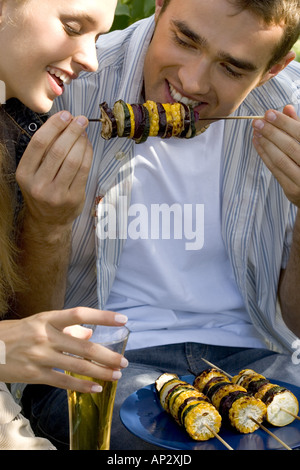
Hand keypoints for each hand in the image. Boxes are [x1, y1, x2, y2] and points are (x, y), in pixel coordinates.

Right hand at [0, 308, 128, 392]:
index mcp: (48, 318)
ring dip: (100, 372)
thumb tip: (91, 332)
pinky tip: (96, 388)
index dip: (103, 316)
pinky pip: (63, 382)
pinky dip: (82, 386)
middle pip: (84, 346)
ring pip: (77, 365)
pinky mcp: (34, 375)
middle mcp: (45, 336)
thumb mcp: (40, 322)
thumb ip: (67, 326)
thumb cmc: (17, 333)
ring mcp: (40, 356)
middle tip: (124, 361)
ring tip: (116, 375)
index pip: (80, 314)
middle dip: (107, 355)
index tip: (123, 320)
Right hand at [16, 111, 92, 233]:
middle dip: (71, 130)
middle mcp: (38, 185)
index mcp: (24, 174)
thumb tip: (63, 123)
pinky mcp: (73, 198)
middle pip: (58, 150)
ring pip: (73, 159)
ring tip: (84, 131)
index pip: (39, 143)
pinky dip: (87, 154)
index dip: (54, 126)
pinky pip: (83, 170)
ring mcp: (56, 193)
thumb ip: (43, 152)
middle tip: (80, 120)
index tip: (65, 115)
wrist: (48, 220)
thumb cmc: (42, 190)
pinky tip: (87, 146)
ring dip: (81, 141)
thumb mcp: (33, 173)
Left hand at [252, 105, 299, 207]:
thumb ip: (298, 126)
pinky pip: (275, 170)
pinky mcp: (292, 190)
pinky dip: (264, 155)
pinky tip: (258, 143)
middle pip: (290, 147)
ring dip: (265, 144)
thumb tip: (287, 108)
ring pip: (280, 160)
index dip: (284, 123)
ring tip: (256, 131)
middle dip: (271, 132)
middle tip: (257, 122)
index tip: (269, 114)